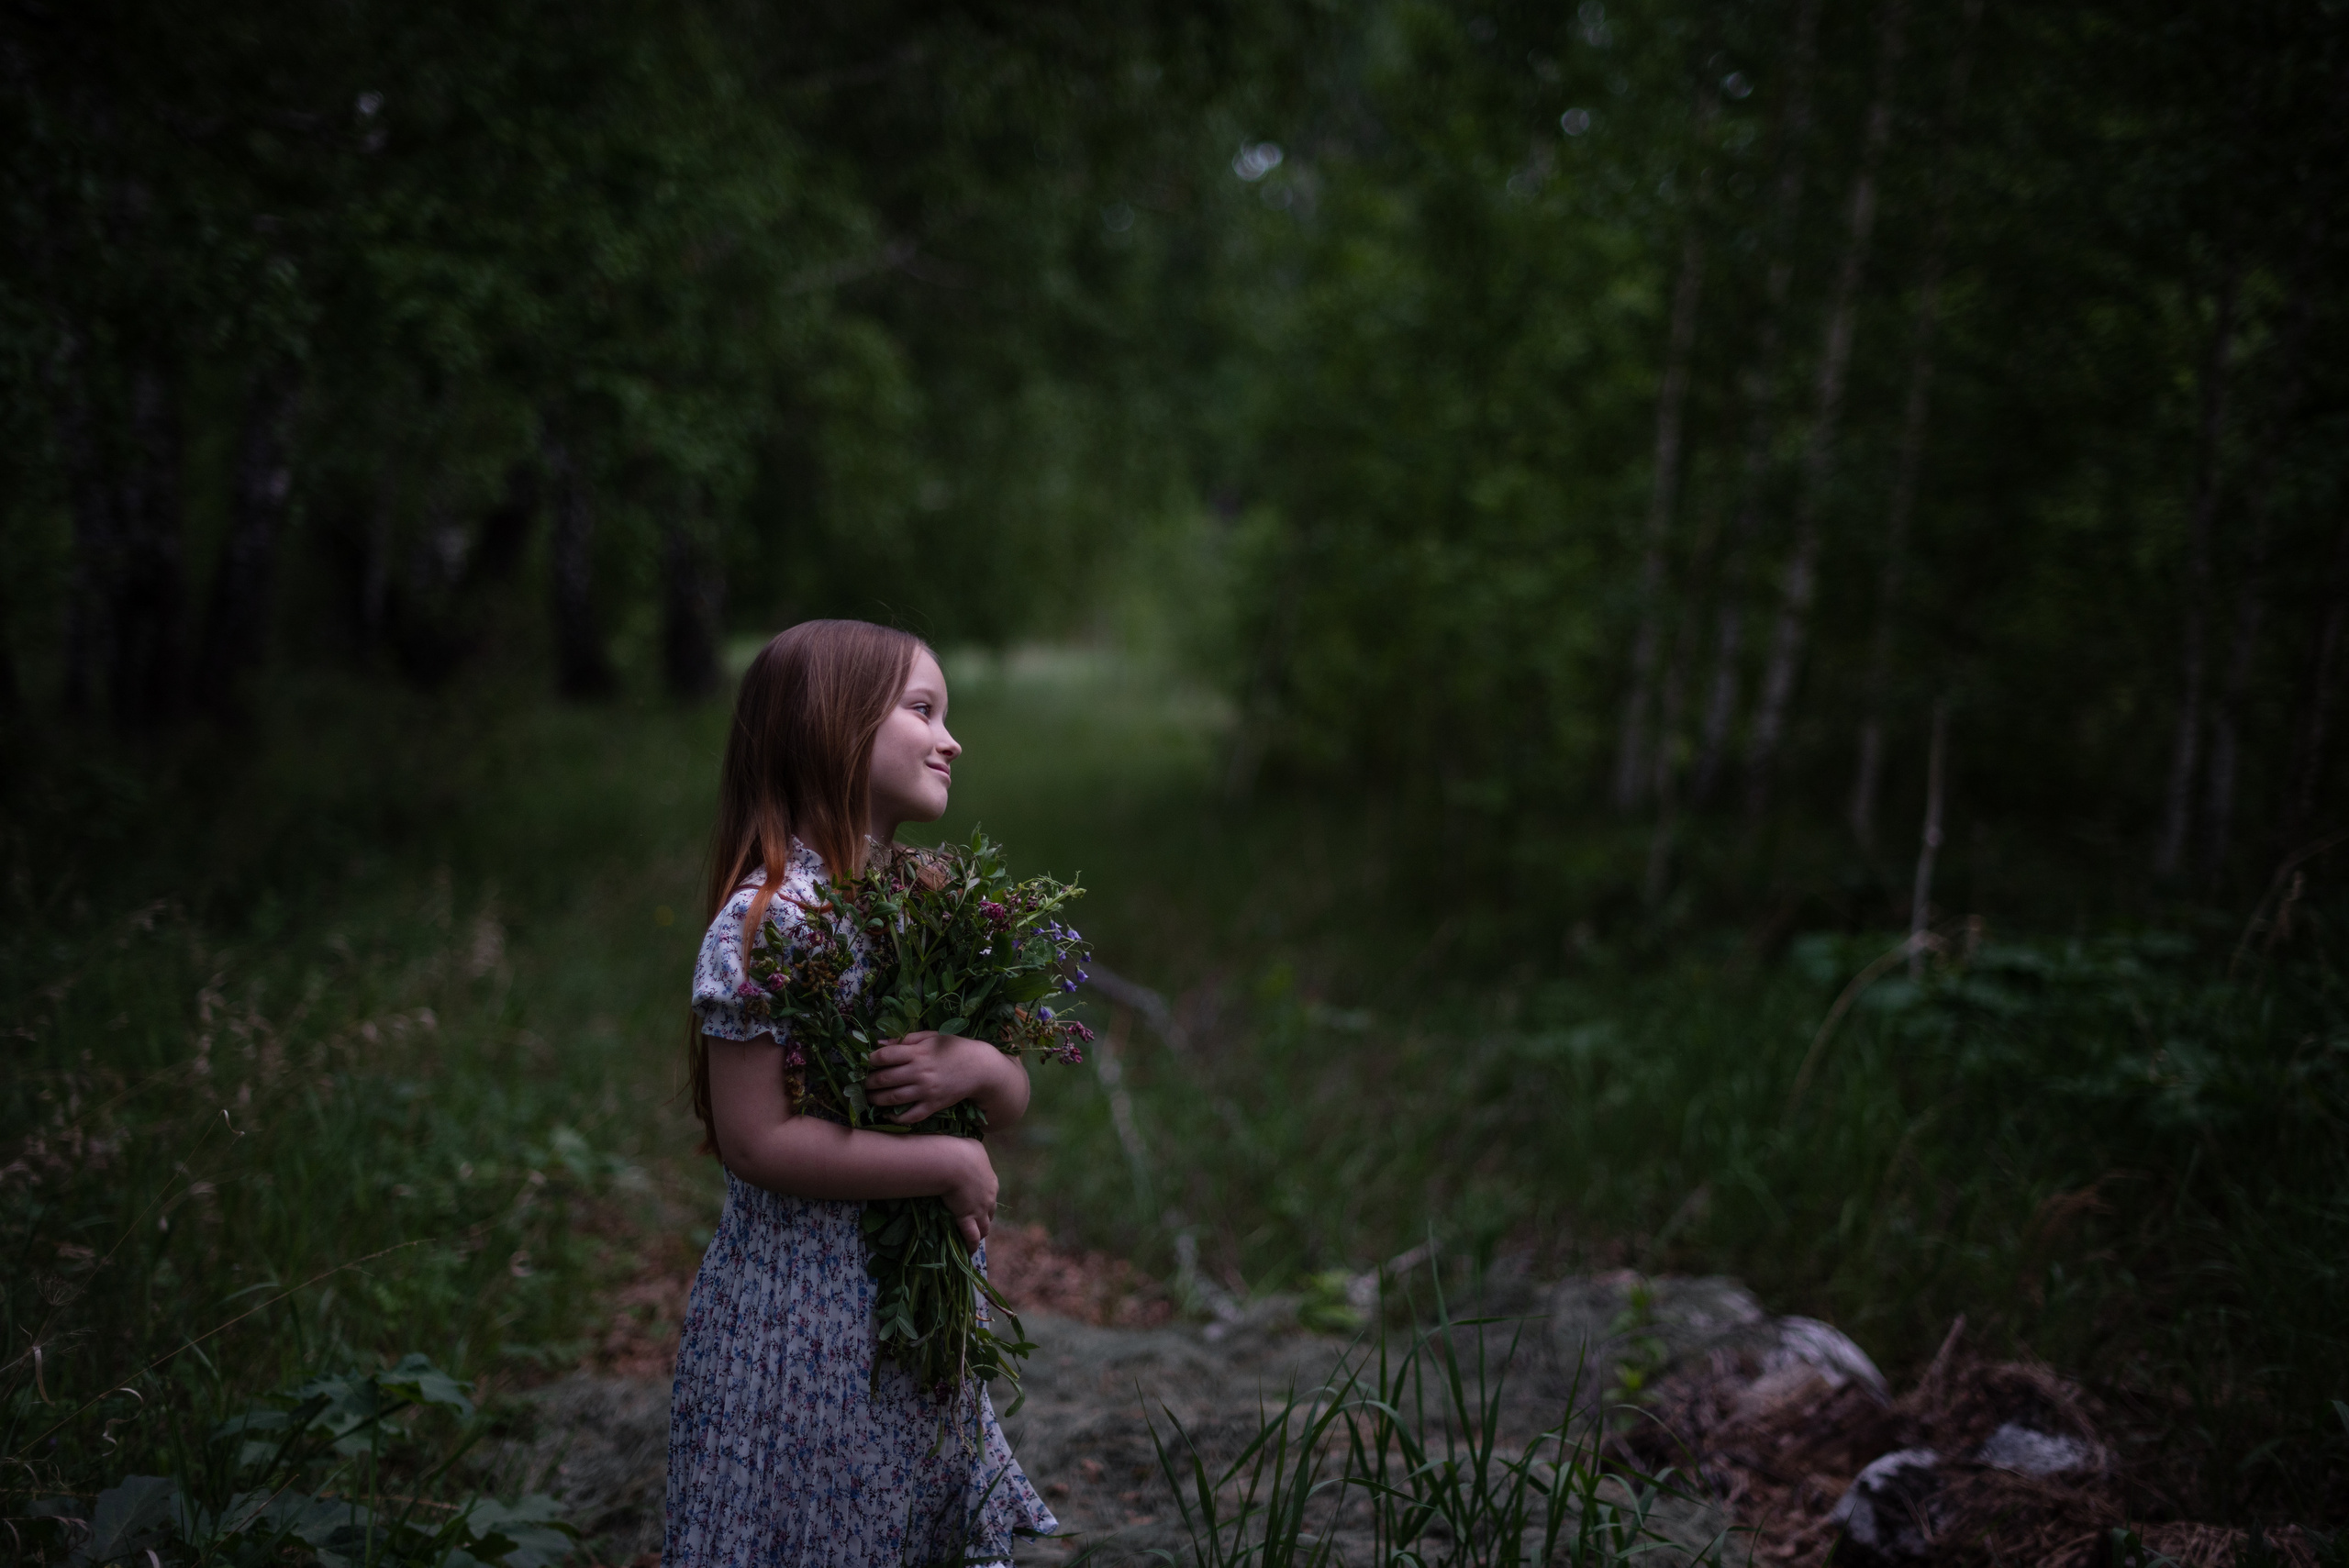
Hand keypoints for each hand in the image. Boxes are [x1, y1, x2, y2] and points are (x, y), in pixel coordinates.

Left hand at [865, 1030, 1006, 1124]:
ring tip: (868, 1098)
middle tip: (861, 1083)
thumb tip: (880, 1043)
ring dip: (875, 1099)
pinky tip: (887, 1115)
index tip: (864, 1062)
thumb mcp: (931, 1037)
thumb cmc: (954, 1048)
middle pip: (884, 1079)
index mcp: (918, 1053)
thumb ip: (906, 1039)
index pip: (884, 1056)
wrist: (980, 1068)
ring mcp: (926, 1091)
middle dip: (867, 1082)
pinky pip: (910, 1116)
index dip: (870, 1059)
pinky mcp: (933, 1105)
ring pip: (892, 1098)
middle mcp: (919, 1072)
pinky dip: (896, 1117)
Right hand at [936, 1138, 997, 1249]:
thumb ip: (973, 1152)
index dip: (984, 1199)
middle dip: (985, 1217)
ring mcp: (980, 1209)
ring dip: (980, 1232)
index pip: (990, 1193)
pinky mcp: (968, 1218)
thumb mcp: (971, 1146)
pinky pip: (972, 1236)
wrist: (954, 1162)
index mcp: (990, 1179)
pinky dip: (971, 1244)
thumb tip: (968, 1148)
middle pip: (990, 1211)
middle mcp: (990, 1196)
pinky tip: (969, 1251)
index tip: (977, 1203)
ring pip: (984, 1226)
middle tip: (977, 1222)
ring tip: (975, 1239)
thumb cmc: (960, 1150)